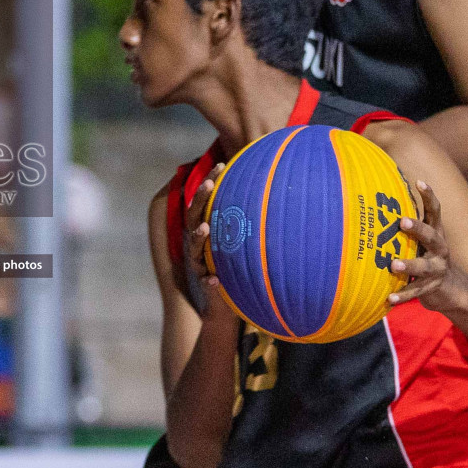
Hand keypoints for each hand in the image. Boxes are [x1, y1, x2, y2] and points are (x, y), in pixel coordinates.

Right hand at [185, 165, 238, 323]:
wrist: (228, 303)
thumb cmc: (239, 265)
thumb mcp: (243, 240)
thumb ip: (249, 218)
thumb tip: (273, 187)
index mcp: (208, 230)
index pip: (205, 201)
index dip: (210, 182)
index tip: (221, 164)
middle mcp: (200, 244)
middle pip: (194, 217)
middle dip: (200, 200)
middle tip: (209, 184)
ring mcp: (201, 264)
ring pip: (195, 249)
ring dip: (199, 237)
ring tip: (205, 227)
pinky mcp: (207, 286)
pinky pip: (206, 283)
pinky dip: (209, 281)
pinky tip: (214, 279)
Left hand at [387, 181, 467, 313]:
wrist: (451, 290)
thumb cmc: (426, 257)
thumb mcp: (420, 241)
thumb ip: (406, 228)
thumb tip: (376, 204)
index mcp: (435, 234)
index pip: (435, 212)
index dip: (429, 196)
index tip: (419, 181)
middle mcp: (439, 249)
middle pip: (431, 236)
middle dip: (417, 228)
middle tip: (401, 221)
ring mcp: (437, 269)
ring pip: (424, 266)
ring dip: (409, 265)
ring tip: (393, 264)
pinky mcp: (432, 288)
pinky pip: (416, 292)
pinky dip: (402, 296)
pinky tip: (389, 300)